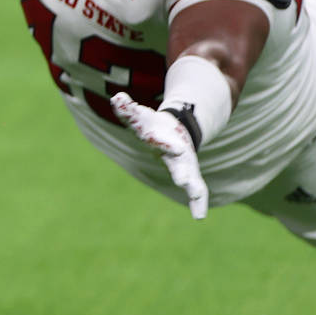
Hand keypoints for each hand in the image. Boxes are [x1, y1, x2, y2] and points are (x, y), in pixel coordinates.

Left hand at [110, 92, 208, 219]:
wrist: (176, 129)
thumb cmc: (152, 126)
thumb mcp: (138, 118)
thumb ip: (127, 110)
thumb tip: (115, 97)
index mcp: (163, 139)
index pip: (161, 142)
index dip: (167, 145)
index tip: (176, 149)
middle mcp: (178, 153)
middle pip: (180, 163)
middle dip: (182, 172)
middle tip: (183, 181)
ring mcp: (186, 165)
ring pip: (192, 178)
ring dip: (193, 189)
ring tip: (198, 204)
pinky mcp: (190, 174)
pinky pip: (197, 190)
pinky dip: (199, 203)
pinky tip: (200, 217)